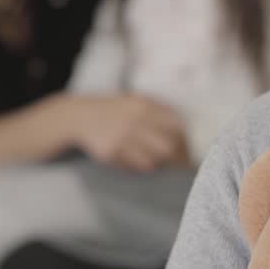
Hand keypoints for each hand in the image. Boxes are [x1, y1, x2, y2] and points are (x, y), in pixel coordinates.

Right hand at [59, 93, 187, 172]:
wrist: (80, 116)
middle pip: (168, 147)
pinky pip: (133, 166)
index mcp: (146, 105)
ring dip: (158, 165)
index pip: (177, 127)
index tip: (188, 153)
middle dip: (177, 160)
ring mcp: (122, 136)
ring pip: (153, 161)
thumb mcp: (137, 101)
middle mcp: (135, 119)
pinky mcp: (111, 152)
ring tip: (157, 164)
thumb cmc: (115, 110)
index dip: (186, 143)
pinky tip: (137, 163)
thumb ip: (160, 110)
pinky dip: (140, 167)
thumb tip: (186, 130)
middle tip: (180, 167)